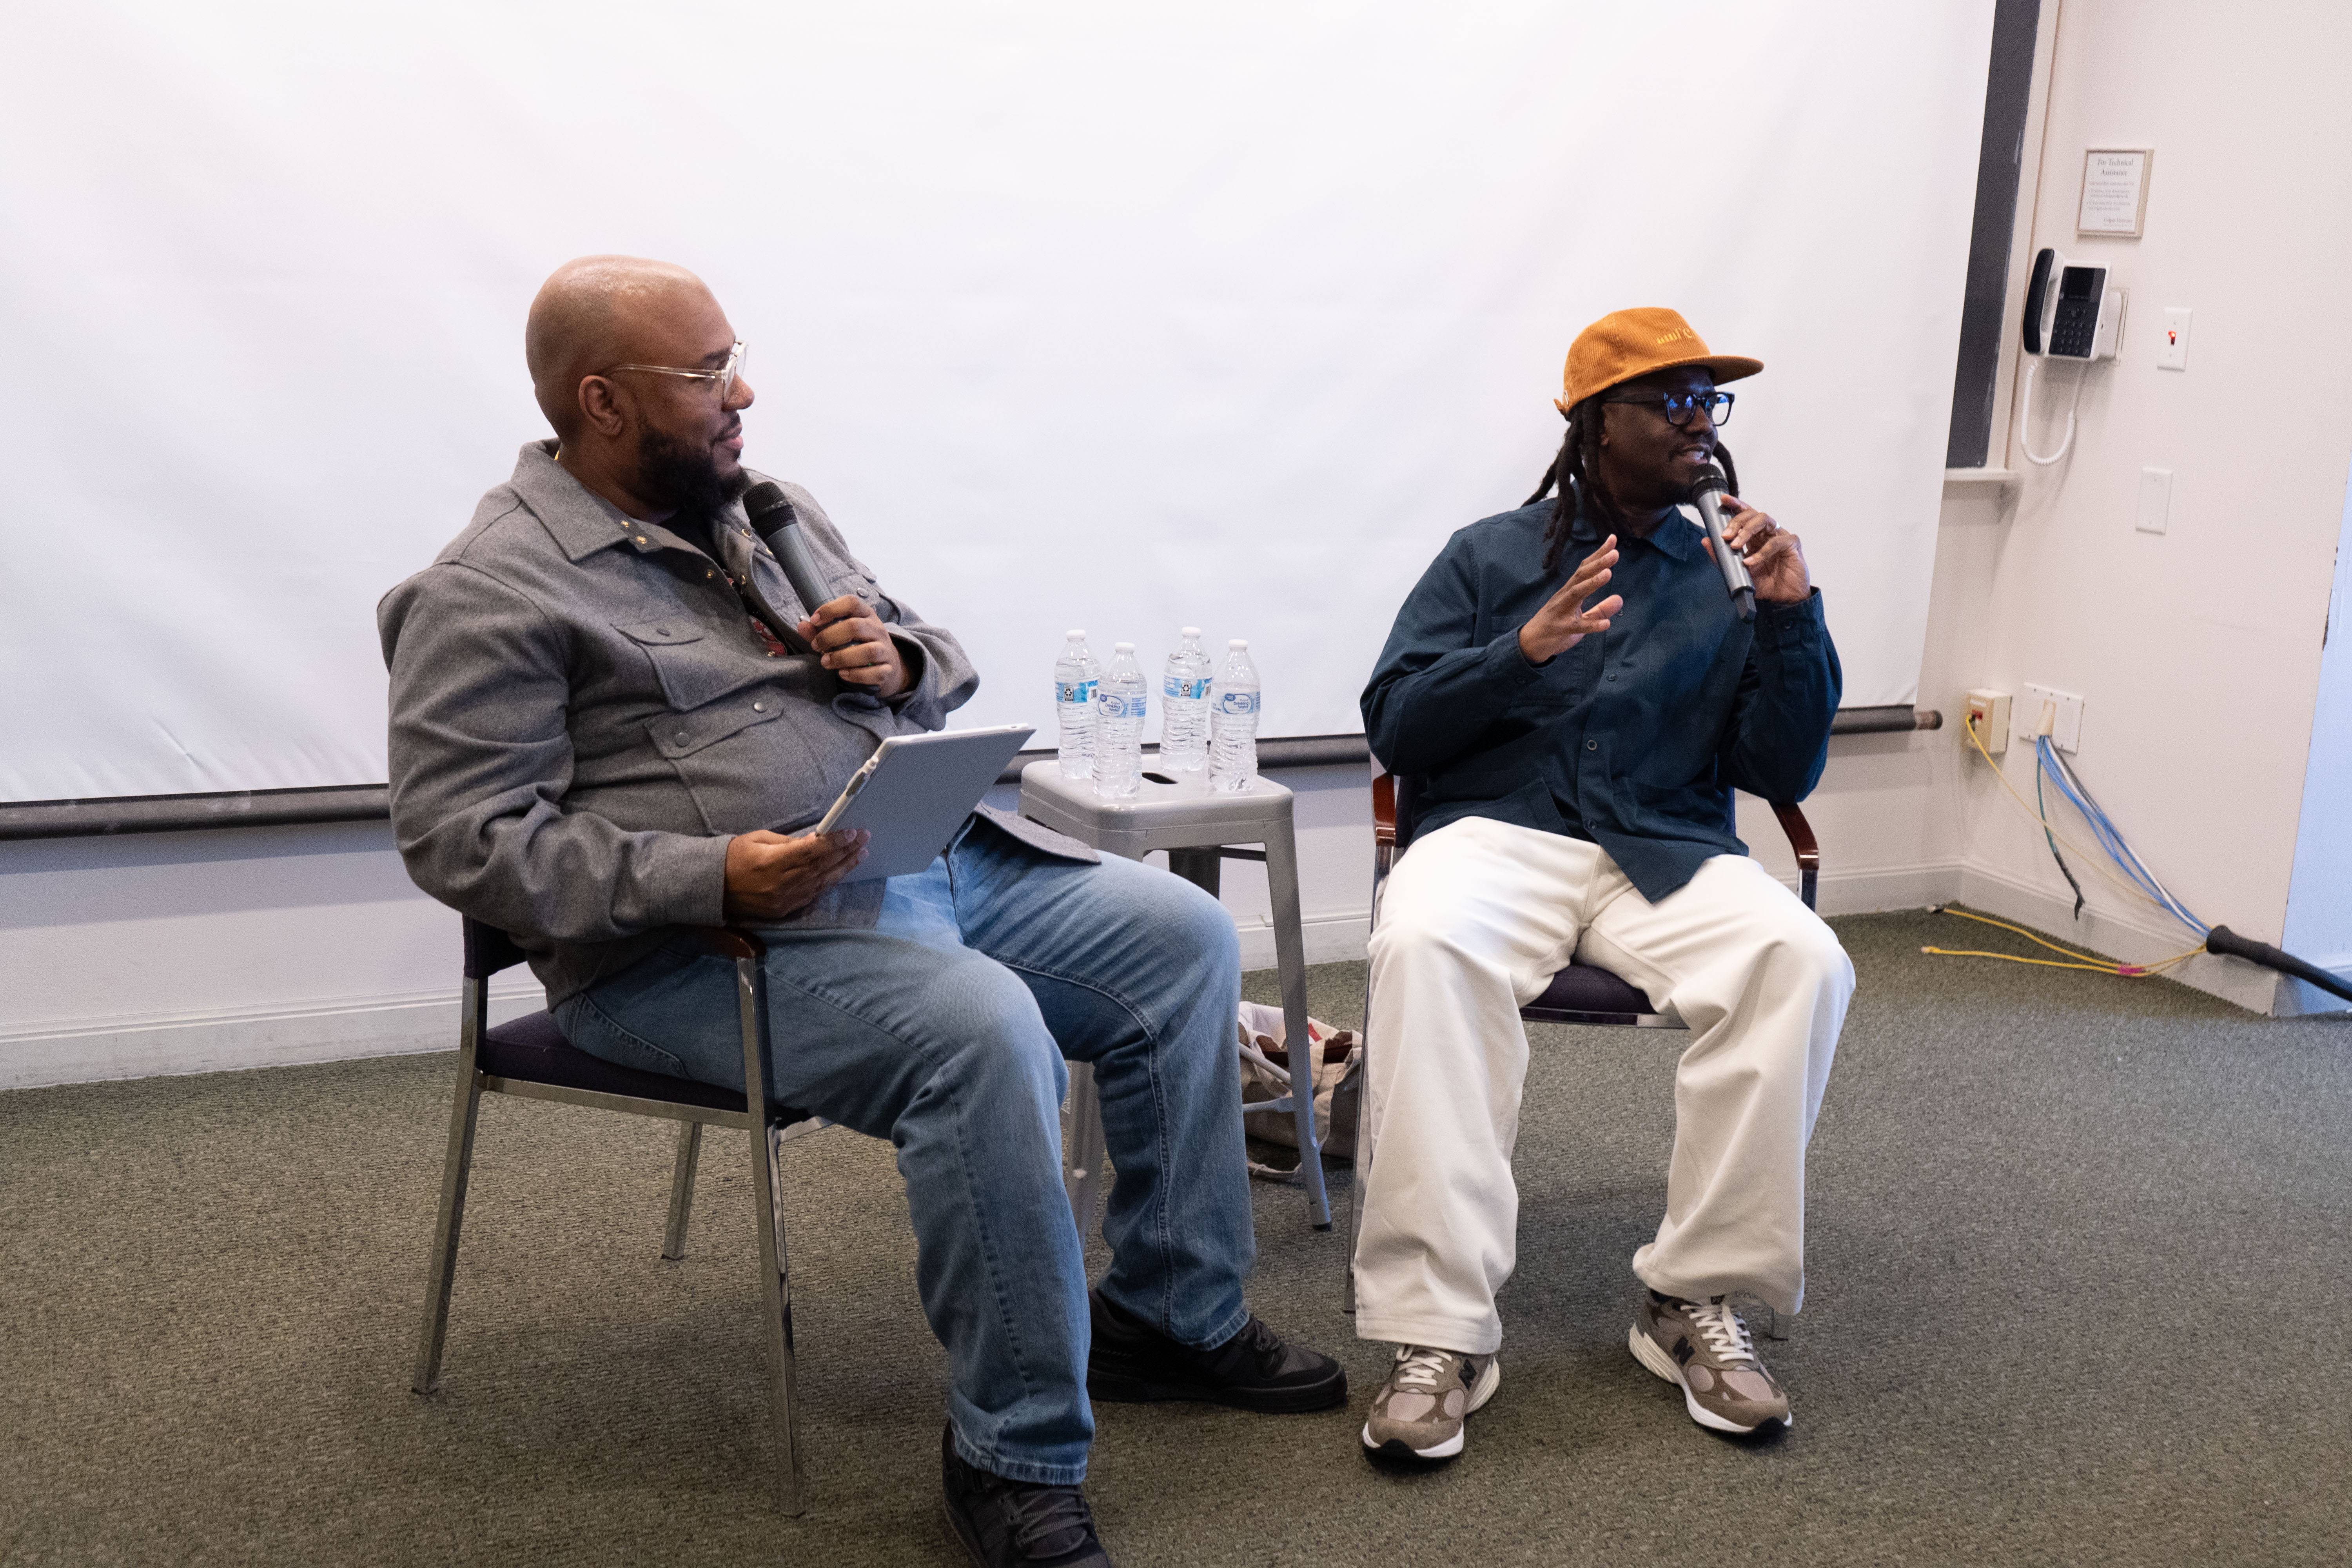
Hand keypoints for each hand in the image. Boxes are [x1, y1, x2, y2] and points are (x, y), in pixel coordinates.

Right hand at [722, 828, 868, 920]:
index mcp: (773, 863)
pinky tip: (840, 873)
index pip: (812, 852)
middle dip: (845, 852)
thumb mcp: (758, 839)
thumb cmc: (734, 857)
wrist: (713, 888)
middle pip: (822, 867)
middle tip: (864, 839)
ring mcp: (785, 900)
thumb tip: (815, 841)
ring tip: (860, 855)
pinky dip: (828, 883)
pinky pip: (812, 895)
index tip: (851, 833)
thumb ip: (788, 842)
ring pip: (822, 883)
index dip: (834, 843)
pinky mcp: (784, 910)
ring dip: (843, 868)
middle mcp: (782, 883)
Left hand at [798, 595, 907, 697]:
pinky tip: (843, 674)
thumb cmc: (859, 645)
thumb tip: (802, 626)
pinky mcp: (888, 669)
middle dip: (830, 637)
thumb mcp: (842, 633)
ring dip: (842, 658)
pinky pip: (875, 673)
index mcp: (866, 615)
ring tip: (826, 662)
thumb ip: (820, 630)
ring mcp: (885, 649)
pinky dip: (856, 675)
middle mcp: (877, 629)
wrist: (888, 664)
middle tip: (816, 646)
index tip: (814, 620)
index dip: (830, 609)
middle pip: (855, 627)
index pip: (851, 603)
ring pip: (868, 651)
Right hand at [1517, 535, 1622, 664]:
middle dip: (1598, 563)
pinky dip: (1591, 625)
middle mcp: (1564, 597)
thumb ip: (1600, 609)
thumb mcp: (1582, 619)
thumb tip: (1620, 598)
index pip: (1585, 569)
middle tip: (1615, 553)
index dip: (1598, 554)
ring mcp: (1560, 612)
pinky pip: (1576, 626)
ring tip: (1608, 573)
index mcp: (1570, 592)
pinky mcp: (1559, 629)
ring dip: (1592, 583)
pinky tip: (1606, 624)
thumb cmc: (1556, 628)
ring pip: (1576, 594)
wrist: (1529, 645)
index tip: (1612, 539)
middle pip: (1581, 576)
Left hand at [1703, 498, 1810, 604]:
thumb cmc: (1765, 583)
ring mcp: (1781, 536)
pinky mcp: (1792, 544)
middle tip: (1725, 535)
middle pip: (1753, 514)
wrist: (1782, 600)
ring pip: (1764, 520)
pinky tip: (1750, 562)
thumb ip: (1722, 557)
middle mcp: (1768, 532)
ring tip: (1735, 545)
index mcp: (1756, 535)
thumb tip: (1705, 540)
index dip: (1735, 505)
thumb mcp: (1738, 571)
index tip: (1723, 500)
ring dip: (1747, 530)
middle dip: (1737, 522)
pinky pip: (1775, 542)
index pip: (1746, 514)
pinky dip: (1761, 552)